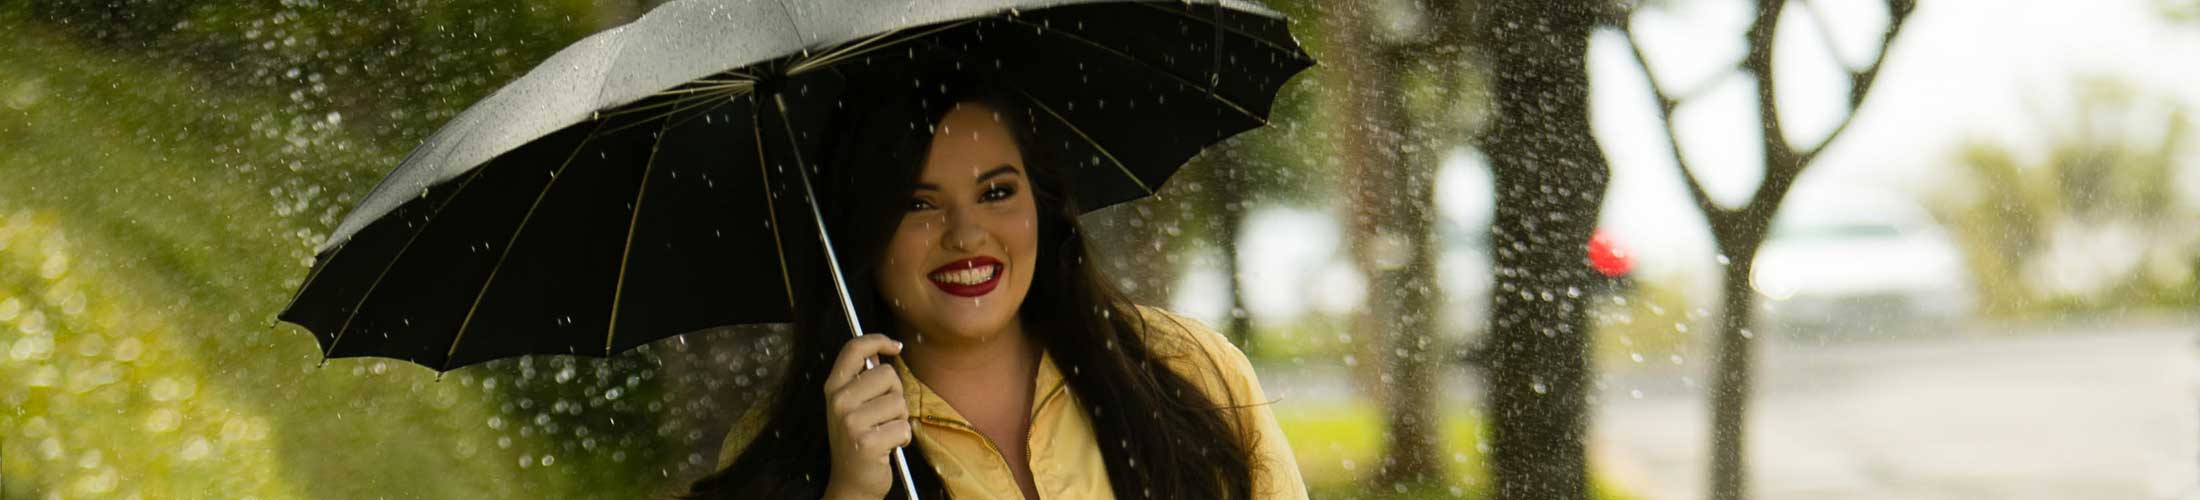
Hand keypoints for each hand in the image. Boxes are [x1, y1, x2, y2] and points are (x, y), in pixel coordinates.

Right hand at [821, 334, 910, 499]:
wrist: (851, 481)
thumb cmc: (858, 439)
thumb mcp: (852, 404)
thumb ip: (864, 378)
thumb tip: (887, 350)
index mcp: (834, 387)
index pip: (854, 349)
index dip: (878, 340)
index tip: (894, 346)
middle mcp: (839, 401)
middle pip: (888, 374)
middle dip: (896, 394)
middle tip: (884, 415)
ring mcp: (850, 422)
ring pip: (899, 402)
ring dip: (900, 419)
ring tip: (884, 431)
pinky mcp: (866, 442)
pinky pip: (903, 427)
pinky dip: (903, 438)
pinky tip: (889, 446)